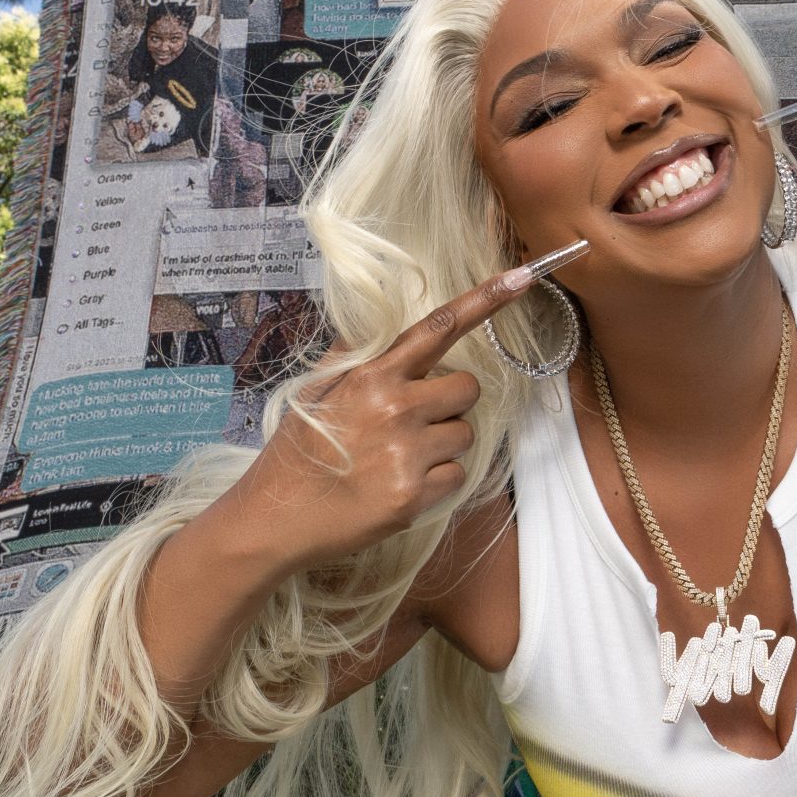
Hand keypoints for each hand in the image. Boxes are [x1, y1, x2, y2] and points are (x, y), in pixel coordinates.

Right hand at [223, 267, 534, 574]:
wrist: (277, 519)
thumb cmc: (296, 454)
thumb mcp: (314, 393)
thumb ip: (351, 356)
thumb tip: (378, 326)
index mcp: (372, 376)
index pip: (437, 328)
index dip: (483, 301)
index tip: (520, 277)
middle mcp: (395, 408)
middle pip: (467, 388)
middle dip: (449, 402)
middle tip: (412, 422)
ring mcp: (407, 453)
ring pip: (465, 433)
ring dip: (442, 444)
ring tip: (396, 458)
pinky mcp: (415, 495)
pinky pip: (456, 475)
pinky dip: (436, 481)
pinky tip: (399, 485)